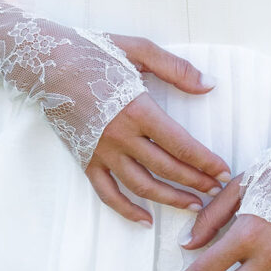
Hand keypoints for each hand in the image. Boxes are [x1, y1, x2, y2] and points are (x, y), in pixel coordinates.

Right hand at [86, 35, 231, 226]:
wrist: (46, 63)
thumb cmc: (95, 52)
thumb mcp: (139, 50)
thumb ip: (176, 69)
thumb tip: (210, 84)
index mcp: (138, 110)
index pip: (181, 144)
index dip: (206, 162)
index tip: (224, 172)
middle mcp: (121, 136)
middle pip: (166, 168)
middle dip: (195, 182)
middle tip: (217, 192)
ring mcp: (102, 152)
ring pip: (141, 186)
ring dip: (169, 199)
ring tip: (193, 206)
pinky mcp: (85, 159)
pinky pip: (107, 193)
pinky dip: (126, 210)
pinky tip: (145, 220)